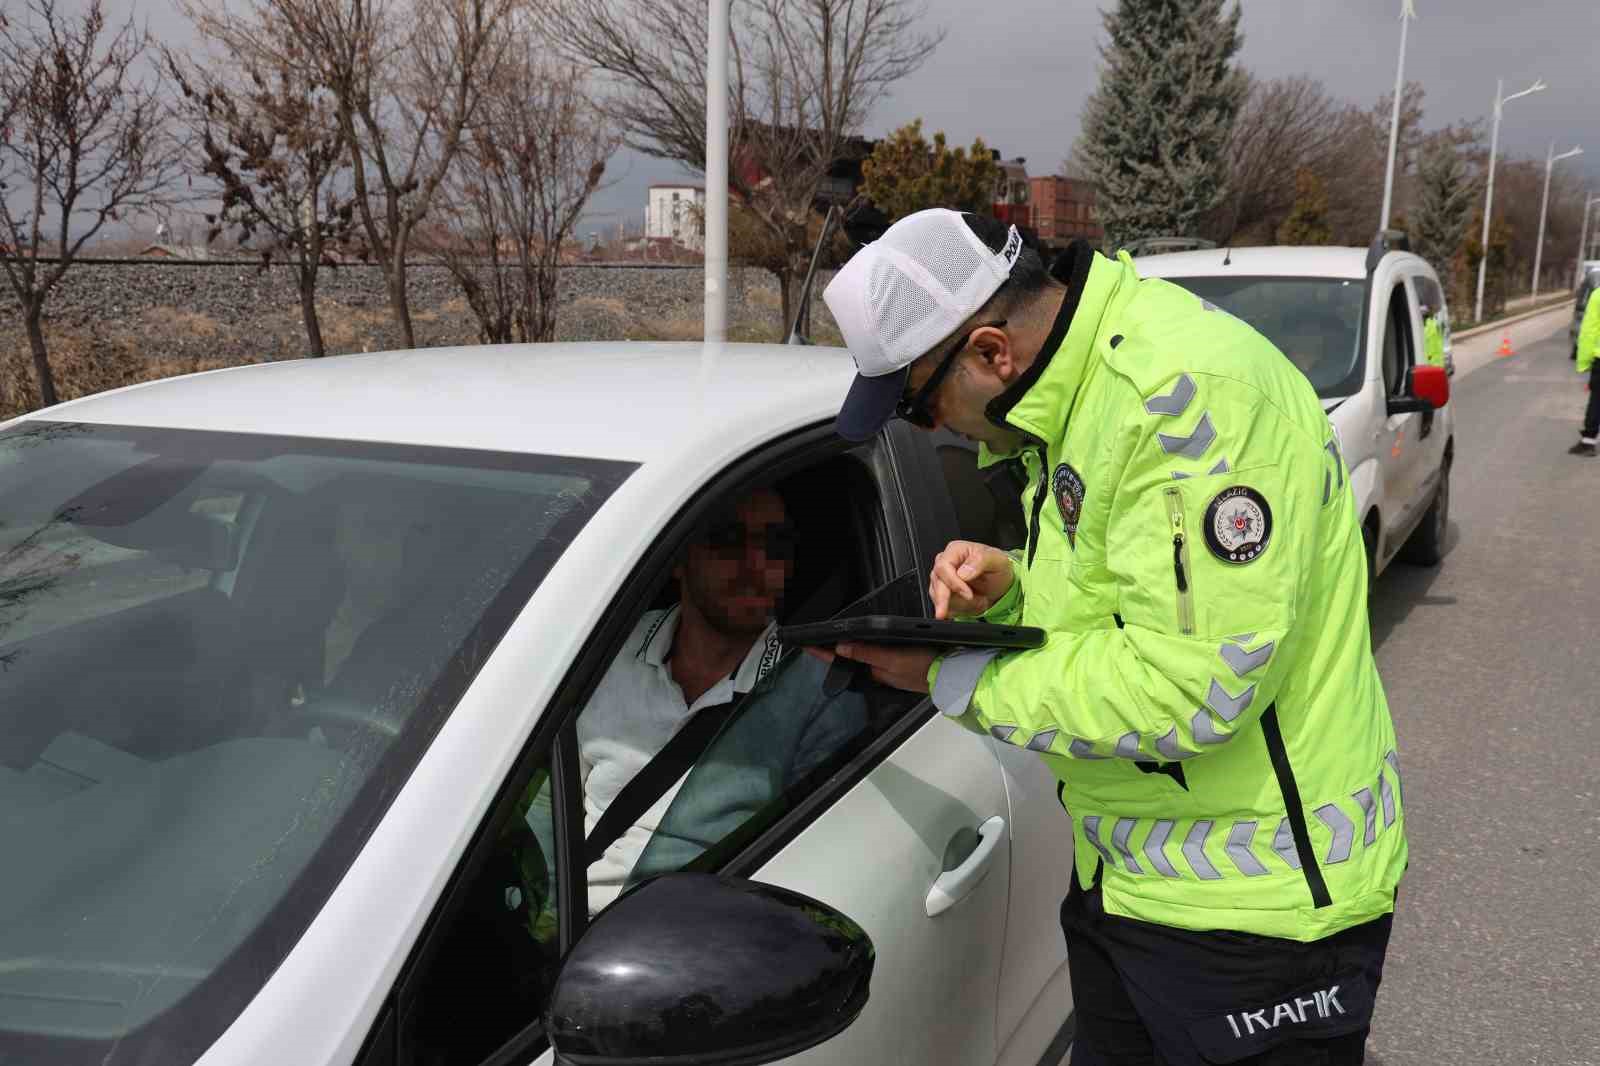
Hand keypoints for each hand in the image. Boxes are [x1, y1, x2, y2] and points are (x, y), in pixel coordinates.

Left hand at [802, 642, 935, 693]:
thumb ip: (866, 654)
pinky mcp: (898, 663)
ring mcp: (888, 668)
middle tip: (812, 641)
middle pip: (848, 659)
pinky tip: (860, 643)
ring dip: (845, 648)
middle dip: (830, 651)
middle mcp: (877, 671)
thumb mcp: (892, 659)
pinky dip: (864, 648)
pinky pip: (874, 655)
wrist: (951, 673)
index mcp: (873, 671)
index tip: (805, 645)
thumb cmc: (924, 668)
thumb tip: (841, 648)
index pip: (841, 661)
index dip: (822, 653)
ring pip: (860, 657)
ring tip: (828, 641)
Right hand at [929, 541, 1014, 619]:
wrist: (999, 582)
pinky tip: (973, 605)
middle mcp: (945, 563)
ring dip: (961, 605)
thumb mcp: (997, 561)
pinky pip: (945, 607)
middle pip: (937, 584)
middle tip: (961, 608)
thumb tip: (963, 572)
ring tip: (979, 601)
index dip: (953, 583)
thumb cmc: (997, 567)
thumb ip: (980, 561)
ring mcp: (941, 579)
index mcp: (955, 550)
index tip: (968, 594)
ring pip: (939, 598)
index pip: (943, 567)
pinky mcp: (942, 594)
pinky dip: (960, 610)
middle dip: (948, 600)